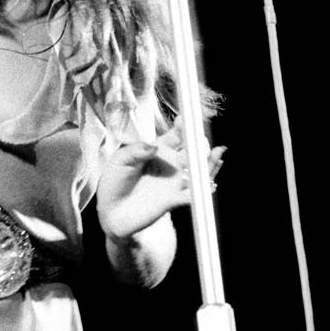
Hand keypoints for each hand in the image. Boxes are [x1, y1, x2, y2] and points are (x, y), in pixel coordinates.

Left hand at [96, 129, 225, 240]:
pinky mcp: (173, 200)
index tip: (185, 119)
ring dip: (209, 163)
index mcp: (156, 152)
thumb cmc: (114, 182)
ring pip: (197, 171)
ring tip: (217, 153)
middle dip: (199, 144)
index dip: (182, 128)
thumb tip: (154, 147)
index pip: (174, 137)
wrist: (112, 211)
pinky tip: (210, 185)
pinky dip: (202, 190)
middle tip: (201, 139)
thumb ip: (136, 151)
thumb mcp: (120, 161)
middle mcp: (169, 165)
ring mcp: (173, 182)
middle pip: (191, 152)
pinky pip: (192, 195)